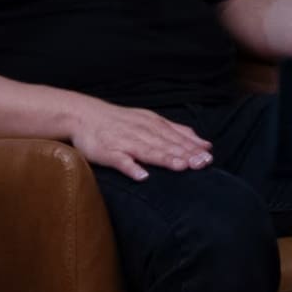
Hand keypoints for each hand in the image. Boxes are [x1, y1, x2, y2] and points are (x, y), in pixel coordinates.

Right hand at [72, 100, 211, 180]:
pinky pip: (120, 160)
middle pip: (166, 144)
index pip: (176, 137)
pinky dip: (131, 168)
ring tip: (180, 167)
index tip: (209, 157)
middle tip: (202, 164)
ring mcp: (124, 142)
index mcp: (153, 125)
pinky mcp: (107, 152)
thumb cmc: (120, 121)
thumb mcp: (151, 121)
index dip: (192, 148)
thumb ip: (177, 132)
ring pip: (147, 151)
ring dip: (164, 159)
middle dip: (185, 154)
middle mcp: (141, 132)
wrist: (82, 115)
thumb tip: (205, 144)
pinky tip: (142, 176)